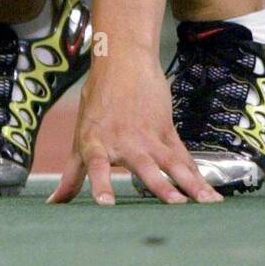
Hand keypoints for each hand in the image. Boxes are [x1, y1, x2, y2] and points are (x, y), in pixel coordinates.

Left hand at [49, 52, 222, 205]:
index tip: (106, 203)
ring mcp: (149, 136)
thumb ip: (72, 175)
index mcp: (96, 143)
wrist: (122, 61)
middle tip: (175, 205)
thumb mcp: (80, 138)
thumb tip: (54, 204)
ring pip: (173, 163)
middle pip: (145, 166)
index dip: (101, 183)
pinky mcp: (167, 131)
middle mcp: (125, 142)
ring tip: (205, 202)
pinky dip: (197, 176)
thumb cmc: (97, 102)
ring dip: (190, 183)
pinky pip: (183, 158)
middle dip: (161, 186)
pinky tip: (210, 195)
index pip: (95, 166)